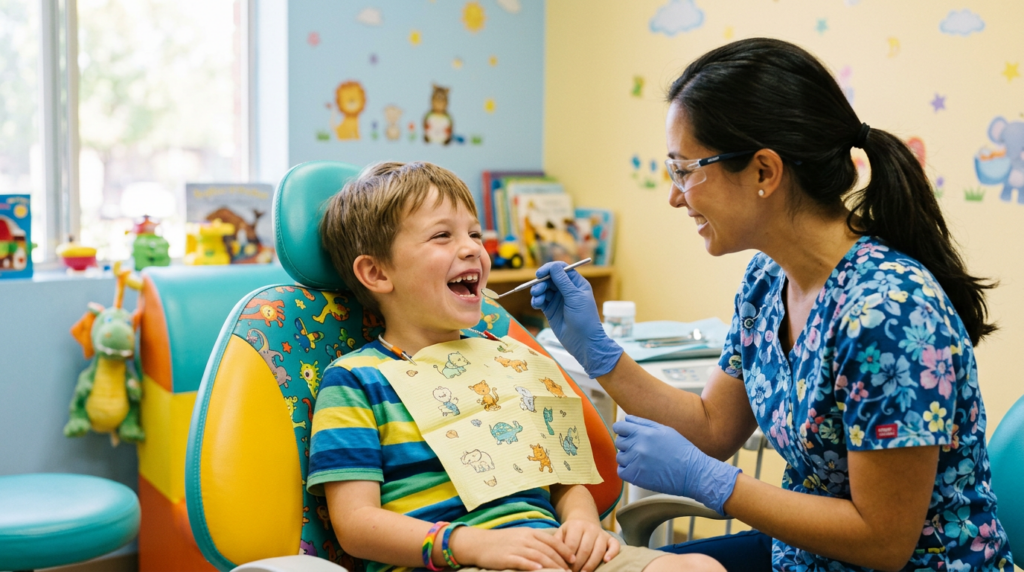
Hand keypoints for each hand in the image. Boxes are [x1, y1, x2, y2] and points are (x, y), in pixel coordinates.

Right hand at [453, 526, 574, 570]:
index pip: (552, 541)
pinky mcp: (507, 557)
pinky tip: (540, 571)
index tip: (573, 559)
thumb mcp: (520, 536)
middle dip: (560, 561)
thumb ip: (535, 541)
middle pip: (547, 550)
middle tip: (570, 570)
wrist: (480, 543)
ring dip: (551, 565)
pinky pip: (522, 561)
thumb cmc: (502, 541)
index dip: (564, 550)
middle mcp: (525, 538)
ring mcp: (516, 548)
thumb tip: (551, 549)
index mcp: (530, 532)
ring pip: (538, 556)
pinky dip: (532, 566)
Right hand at [530, 262, 622, 377]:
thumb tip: (553, 266)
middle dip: (541, 283)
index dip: (549, 269)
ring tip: (537, 301)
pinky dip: (536, 301)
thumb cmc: (584, 318)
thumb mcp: (574, 297)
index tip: (540, 274)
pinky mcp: (550, 310)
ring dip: (537, 292)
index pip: (561, 269)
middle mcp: (567, 290)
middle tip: (536, 291)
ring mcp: (558, 300)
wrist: (583, 342)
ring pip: (543, 289)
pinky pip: (540, 300)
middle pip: (549, 278)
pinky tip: (536, 305)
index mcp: (576, 283)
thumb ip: (563, 281)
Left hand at [555, 519, 619, 571]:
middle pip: (585, 549)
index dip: (568, 558)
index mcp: (576, 526)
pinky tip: (606, 561)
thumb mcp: (561, 533)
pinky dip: (612, 553)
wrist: (584, 521)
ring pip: (599, 550)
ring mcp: (601, 533)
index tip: (564, 568)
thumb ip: (557, 544)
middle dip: (578, 564)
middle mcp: (590, 528)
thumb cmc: (570, 532)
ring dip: (591, 564)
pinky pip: (615, 545)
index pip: (572, 544)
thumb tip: (552, 557)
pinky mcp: (610, 538)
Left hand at [613, 415, 740, 514]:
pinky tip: (641, 470)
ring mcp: (635, 462)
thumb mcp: (665, 430)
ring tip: (645, 461)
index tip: (629, 435)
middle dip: (628, 444)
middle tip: (643, 450)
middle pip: (619, 441)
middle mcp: (637, 446)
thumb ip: (643, 423)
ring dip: (629, 458)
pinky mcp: (635, 476)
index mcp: (644, 432)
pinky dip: (628, 471)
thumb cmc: (681, 450)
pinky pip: (621, 471)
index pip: (619, 427)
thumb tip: (626, 419)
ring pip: (620, 457)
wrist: (693, 473)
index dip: (623, 430)